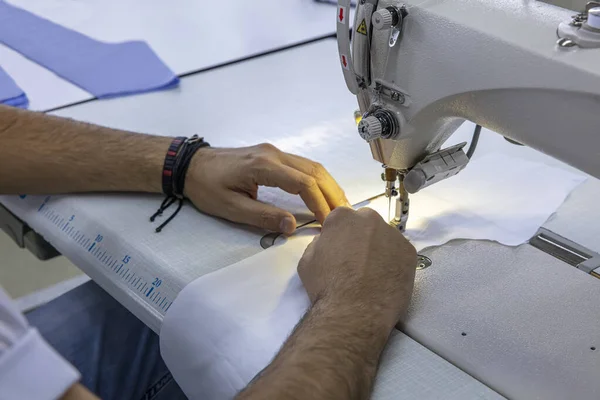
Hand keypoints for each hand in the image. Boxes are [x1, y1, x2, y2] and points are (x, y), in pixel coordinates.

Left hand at [184, 143, 348, 233]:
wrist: (190, 165)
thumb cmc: (207, 187)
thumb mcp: (231, 208)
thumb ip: (263, 216)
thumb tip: (292, 227)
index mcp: (264, 166)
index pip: (303, 183)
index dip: (319, 203)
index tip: (328, 222)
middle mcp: (274, 153)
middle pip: (314, 171)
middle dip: (332, 193)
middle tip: (345, 216)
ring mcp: (274, 151)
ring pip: (312, 166)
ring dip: (328, 186)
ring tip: (340, 207)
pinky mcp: (273, 155)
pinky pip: (303, 166)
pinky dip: (318, 181)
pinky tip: (323, 194)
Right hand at [297, 207, 416, 329]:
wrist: (354, 313)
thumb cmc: (327, 287)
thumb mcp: (307, 261)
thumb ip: (319, 244)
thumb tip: (328, 243)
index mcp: (342, 217)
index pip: (341, 219)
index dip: (340, 236)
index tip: (340, 251)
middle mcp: (369, 219)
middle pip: (366, 224)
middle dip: (362, 238)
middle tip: (357, 261)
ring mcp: (392, 234)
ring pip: (385, 237)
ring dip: (379, 249)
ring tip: (373, 274)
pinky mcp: (409, 251)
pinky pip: (400, 252)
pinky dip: (395, 262)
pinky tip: (385, 279)